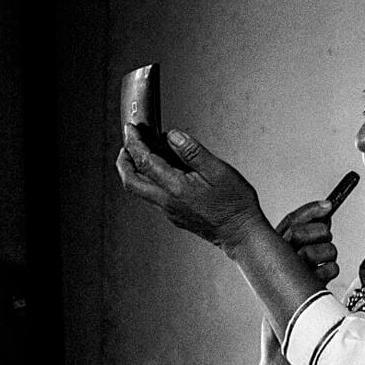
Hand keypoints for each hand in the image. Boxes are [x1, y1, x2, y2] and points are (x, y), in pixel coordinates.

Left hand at [117, 125, 267, 250]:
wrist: (241, 234)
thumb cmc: (235, 204)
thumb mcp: (219, 171)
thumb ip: (193, 152)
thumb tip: (172, 136)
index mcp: (175, 187)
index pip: (144, 161)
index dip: (134, 142)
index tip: (132, 129)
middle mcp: (166, 201)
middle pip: (130, 181)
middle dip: (124, 160)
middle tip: (127, 144)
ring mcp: (169, 211)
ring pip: (140, 189)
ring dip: (135, 170)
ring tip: (144, 153)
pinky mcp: (174, 216)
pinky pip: (153, 195)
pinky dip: (150, 179)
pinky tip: (164, 172)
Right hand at [276, 200, 341, 284]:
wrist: (286, 298)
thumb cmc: (290, 270)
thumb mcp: (293, 241)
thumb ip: (308, 221)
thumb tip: (326, 206)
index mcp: (277, 243)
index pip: (293, 220)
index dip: (312, 210)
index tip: (328, 206)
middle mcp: (283, 256)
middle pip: (308, 233)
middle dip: (322, 234)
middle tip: (321, 240)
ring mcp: (296, 273)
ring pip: (326, 250)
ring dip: (328, 253)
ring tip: (318, 260)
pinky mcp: (309, 287)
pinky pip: (331, 268)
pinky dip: (330, 270)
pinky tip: (319, 274)